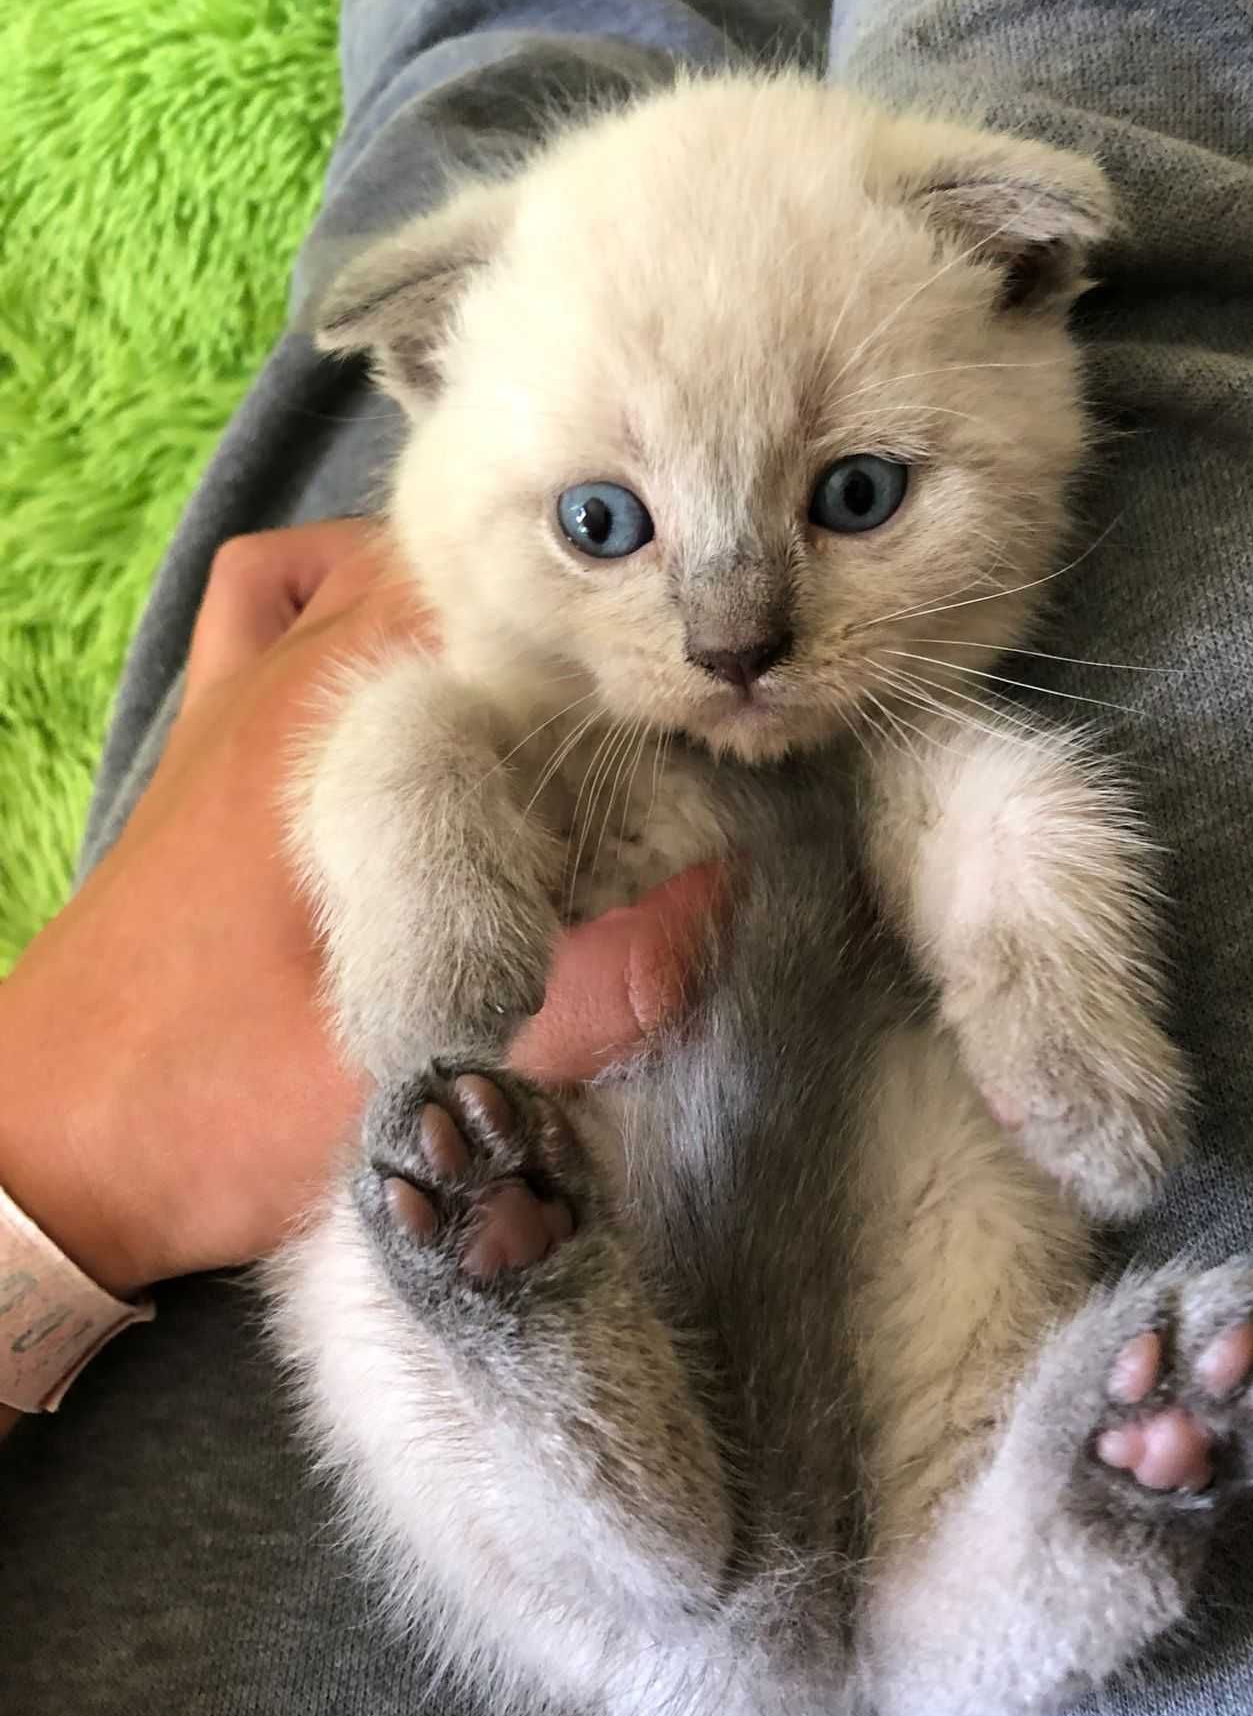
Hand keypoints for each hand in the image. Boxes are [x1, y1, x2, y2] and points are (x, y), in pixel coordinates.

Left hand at [0, 521, 727, 1301]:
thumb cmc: (206, 1109)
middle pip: (448, 575)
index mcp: (337, 744)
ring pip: (366, 568)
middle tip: (636, 704)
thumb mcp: (417, 1071)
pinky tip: (395, 659)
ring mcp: (235, 703)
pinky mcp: (205, 744)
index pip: (501, 618)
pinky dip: (336, 595)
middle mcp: (284, 691)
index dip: (604, 644)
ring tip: (538, 674)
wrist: (42, 1147)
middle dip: (553, 619)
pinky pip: (269, 607)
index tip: (674, 705)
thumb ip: (582, 994)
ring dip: (459, 599)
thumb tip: (720, 903)